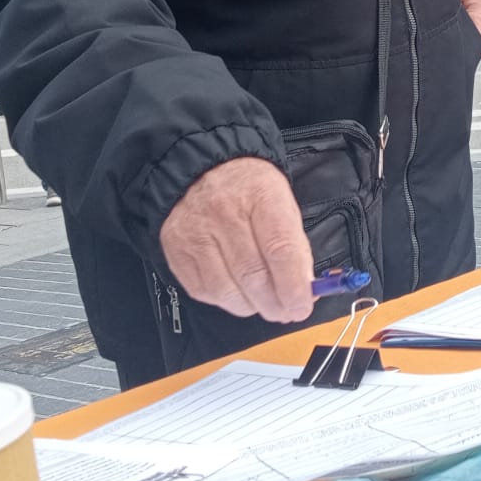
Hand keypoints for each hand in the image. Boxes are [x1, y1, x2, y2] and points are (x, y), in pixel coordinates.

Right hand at [159, 157, 312, 321]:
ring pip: (227, 291)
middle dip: (274, 304)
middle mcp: (223, 212)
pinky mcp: (176, 250)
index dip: (294, 287)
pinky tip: (236, 291)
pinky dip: (225, 300)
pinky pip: (204, 291)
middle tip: (286, 312)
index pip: (280, 250)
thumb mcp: (283, 203)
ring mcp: (196, 232)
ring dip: (251, 307)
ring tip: (262, 302)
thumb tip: (304, 290)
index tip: (302, 307)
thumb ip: (295, 247)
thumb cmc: (249, 190)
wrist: (203, 169)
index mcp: (260, 194)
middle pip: (252, 276)